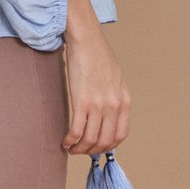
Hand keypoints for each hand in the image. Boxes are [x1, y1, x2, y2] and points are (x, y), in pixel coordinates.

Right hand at [62, 0, 131, 154]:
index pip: (120, 136)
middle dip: (92, 151)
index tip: (96, 147)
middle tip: (81, 151)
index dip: (107, 146)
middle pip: (105, 141)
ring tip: (71, 148)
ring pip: (90, 139)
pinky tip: (64, 141)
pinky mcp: (82, 100)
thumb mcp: (115, 78)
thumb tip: (106, 117)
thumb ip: (114, 98)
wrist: (85, 38)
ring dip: (80, 149)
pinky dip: (70, 140)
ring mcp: (99, 104)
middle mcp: (114, 105)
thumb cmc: (97, 54)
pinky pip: (76, 130)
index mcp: (125, 101)